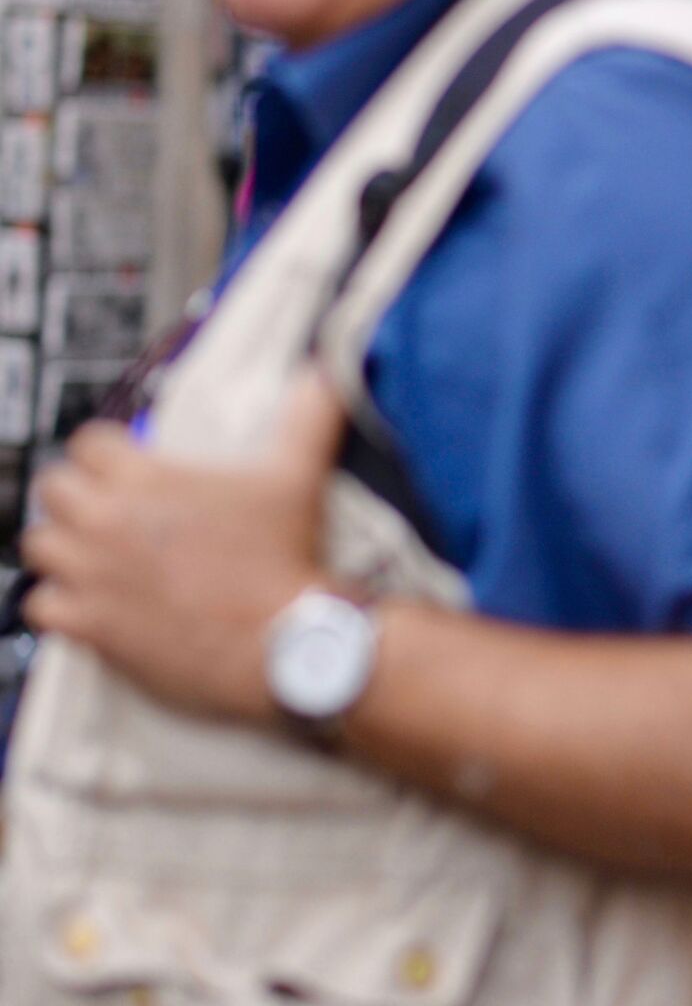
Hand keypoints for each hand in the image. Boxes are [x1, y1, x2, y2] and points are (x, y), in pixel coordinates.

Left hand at [21, 375, 347, 725]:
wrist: (283, 643)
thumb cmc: (287, 559)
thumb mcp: (300, 475)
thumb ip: (310, 414)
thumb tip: (325, 374)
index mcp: (146, 480)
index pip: (88, 443)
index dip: (107, 451)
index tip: (123, 464)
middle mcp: (107, 523)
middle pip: (53, 489)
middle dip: (78, 494)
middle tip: (109, 508)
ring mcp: (93, 576)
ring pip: (39, 545)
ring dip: (64, 546)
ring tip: (95, 552)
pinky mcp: (90, 625)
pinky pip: (40, 605)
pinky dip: (59, 602)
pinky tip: (90, 600)